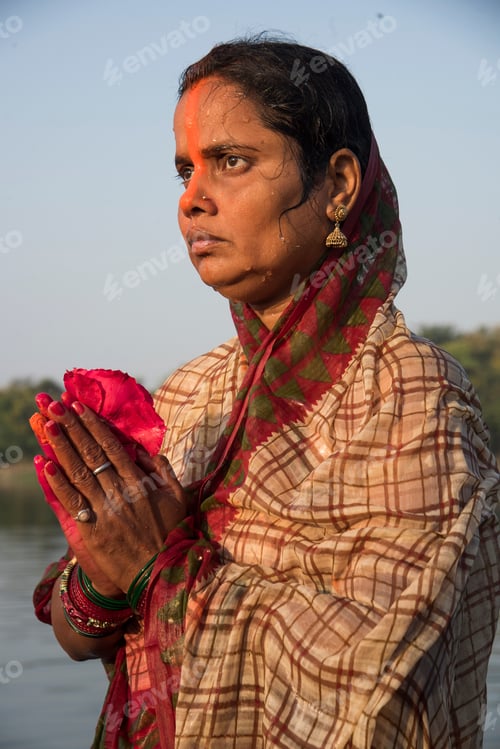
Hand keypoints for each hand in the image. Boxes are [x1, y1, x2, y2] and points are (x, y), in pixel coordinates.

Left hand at [41, 399, 187, 593]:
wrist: (160, 575)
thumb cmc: (172, 534)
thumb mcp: (178, 498)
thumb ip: (164, 471)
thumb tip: (143, 451)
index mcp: (141, 482)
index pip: (112, 446)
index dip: (93, 425)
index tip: (79, 407)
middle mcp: (121, 492)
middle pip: (92, 453)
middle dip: (72, 427)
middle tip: (55, 405)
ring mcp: (106, 511)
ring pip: (80, 472)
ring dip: (62, 446)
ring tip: (48, 424)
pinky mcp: (93, 530)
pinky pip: (73, 502)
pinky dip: (58, 483)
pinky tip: (46, 464)